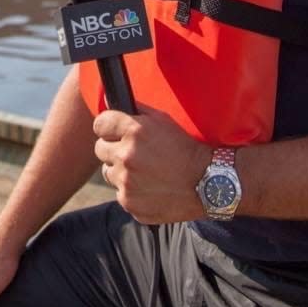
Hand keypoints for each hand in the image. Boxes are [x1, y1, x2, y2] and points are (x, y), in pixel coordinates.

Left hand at [93, 106, 208, 223]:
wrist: (208, 183)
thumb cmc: (185, 148)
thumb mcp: (162, 120)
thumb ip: (134, 109)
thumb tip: (109, 103)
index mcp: (132, 131)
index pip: (99, 124)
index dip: (108, 128)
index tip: (115, 132)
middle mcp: (126, 156)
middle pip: (99, 149)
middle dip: (113, 149)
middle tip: (132, 154)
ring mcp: (127, 183)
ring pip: (108, 173)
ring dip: (120, 171)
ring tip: (144, 172)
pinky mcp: (131, 204)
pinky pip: (121, 194)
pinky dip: (131, 192)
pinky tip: (150, 188)